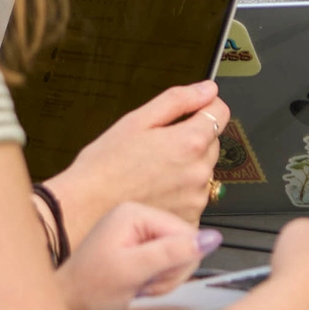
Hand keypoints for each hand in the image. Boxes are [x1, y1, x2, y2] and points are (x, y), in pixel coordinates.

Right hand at [43, 81, 227, 240]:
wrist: (88, 207)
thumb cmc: (106, 165)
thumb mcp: (138, 120)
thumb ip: (178, 100)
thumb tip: (206, 89)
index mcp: (189, 142)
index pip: (221, 112)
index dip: (206, 105)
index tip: (194, 108)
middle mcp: (198, 172)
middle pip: (212, 142)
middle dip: (194, 137)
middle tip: (159, 144)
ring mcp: (195, 199)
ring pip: (204, 171)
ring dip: (189, 167)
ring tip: (154, 170)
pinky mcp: (189, 219)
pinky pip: (195, 198)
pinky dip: (182, 192)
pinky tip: (157, 190)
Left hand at [56, 202, 220, 309]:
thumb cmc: (89, 291)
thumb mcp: (133, 271)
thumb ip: (173, 253)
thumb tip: (211, 238)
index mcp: (135, 213)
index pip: (186, 232)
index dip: (179, 261)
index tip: (155, 277)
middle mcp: (138, 219)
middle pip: (185, 245)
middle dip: (169, 273)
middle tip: (144, 283)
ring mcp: (139, 236)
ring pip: (179, 259)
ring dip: (164, 281)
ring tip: (139, 286)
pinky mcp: (140, 252)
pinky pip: (168, 267)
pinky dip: (159, 283)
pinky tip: (140, 287)